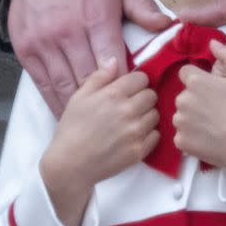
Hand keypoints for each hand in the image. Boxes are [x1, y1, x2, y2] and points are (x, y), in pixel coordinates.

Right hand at [8, 0, 171, 116]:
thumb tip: (166, 25)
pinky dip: (55, 101)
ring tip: (93, 125)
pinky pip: (43, 84)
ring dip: (79, 107)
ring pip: (65, 85)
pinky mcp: (27, 51)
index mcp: (95, 18)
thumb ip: (142, 7)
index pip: (113, 61)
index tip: (131, 96)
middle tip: (115, 117)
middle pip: (89, 78)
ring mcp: (45, 44)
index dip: (123, 82)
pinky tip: (66, 113)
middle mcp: (68, 33)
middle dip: (103, 101)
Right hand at [40, 60, 158, 225]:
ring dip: (146, 116)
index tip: (129, 90)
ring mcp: (135, 132)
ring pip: (155, 114)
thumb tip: (115, 61)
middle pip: (152, 95)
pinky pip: (156, 135)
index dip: (136, 83)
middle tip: (130, 106)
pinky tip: (134, 136)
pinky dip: (148, 134)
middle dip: (143, 97)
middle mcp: (128, 111)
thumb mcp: (79, 97)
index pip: (142, 78)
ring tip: (132, 121)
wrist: (69, 165)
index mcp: (114, 94)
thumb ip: (99, 76)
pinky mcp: (139, 151)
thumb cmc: (72, 128)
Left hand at [174, 41, 225, 170]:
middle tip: (217, 109)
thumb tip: (211, 42)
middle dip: (196, 99)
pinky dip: (191, 137)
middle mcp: (182, 100)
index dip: (199, 79)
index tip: (212, 90)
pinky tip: (209, 138)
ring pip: (182, 116)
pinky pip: (182, 135)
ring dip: (192, 118)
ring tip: (214, 125)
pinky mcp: (180, 142)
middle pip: (184, 95)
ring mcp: (180, 123)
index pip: (185, 73)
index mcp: (195, 81)